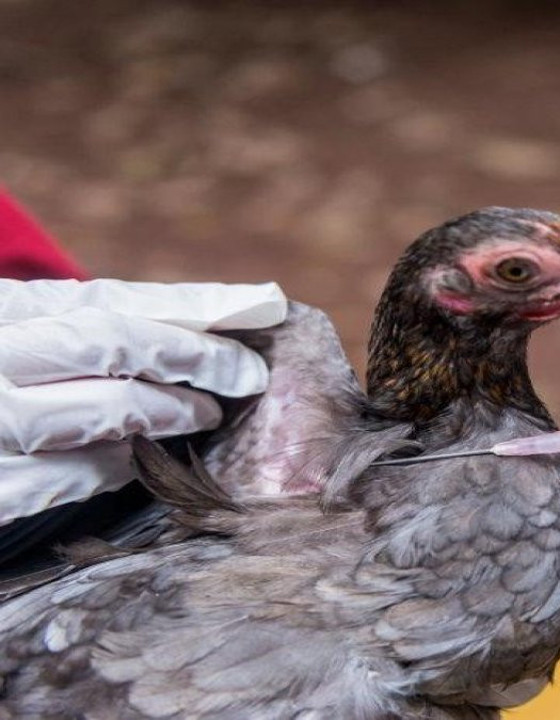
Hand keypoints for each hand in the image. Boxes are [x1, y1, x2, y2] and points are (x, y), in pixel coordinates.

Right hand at [0, 279, 286, 523]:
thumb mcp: (16, 331)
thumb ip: (76, 325)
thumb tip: (208, 320)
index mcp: (0, 310)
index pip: (105, 299)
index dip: (191, 304)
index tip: (263, 305)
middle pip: (107, 342)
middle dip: (191, 353)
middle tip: (248, 373)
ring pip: (90, 411)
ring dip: (161, 410)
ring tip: (205, 411)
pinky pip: (57, 476)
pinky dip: (110, 464)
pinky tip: (142, 458)